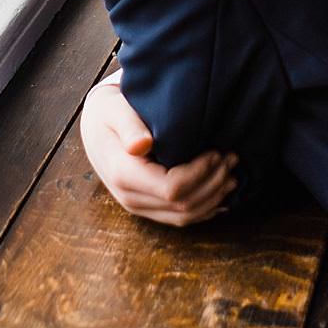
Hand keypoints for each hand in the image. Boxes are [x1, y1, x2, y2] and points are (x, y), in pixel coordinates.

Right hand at [78, 75, 236, 225]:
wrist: (96, 125)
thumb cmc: (110, 112)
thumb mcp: (115, 109)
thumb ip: (129, 126)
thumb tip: (141, 145)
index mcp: (123, 174)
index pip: (172, 188)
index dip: (200, 174)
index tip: (215, 152)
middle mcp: (129, 197)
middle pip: (183, 205)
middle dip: (213, 183)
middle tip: (231, 158)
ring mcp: (138, 206)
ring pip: (185, 216)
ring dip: (213, 197)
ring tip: (232, 173)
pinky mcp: (147, 208)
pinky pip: (179, 218)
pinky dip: (205, 208)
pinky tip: (221, 193)